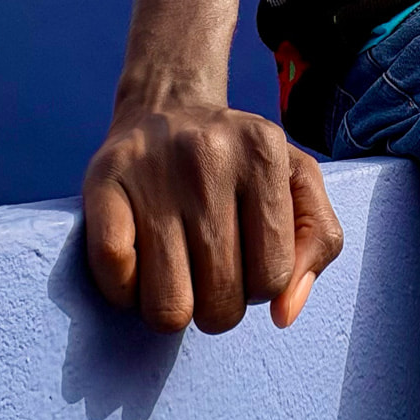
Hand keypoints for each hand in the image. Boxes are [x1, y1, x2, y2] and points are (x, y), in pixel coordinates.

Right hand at [82, 104, 344, 334]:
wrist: (166, 106)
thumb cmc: (240, 161)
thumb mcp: (298, 182)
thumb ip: (318, 243)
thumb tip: (285, 313)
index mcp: (264, 152)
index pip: (272, 277)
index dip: (260, 286)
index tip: (246, 258)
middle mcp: (208, 155)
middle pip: (221, 303)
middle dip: (218, 306)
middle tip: (209, 269)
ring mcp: (152, 170)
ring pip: (167, 308)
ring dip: (173, 308)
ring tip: (177, 272)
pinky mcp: (102, 183)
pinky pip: (115, 277)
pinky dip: (125, 290)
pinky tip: (139, 262)